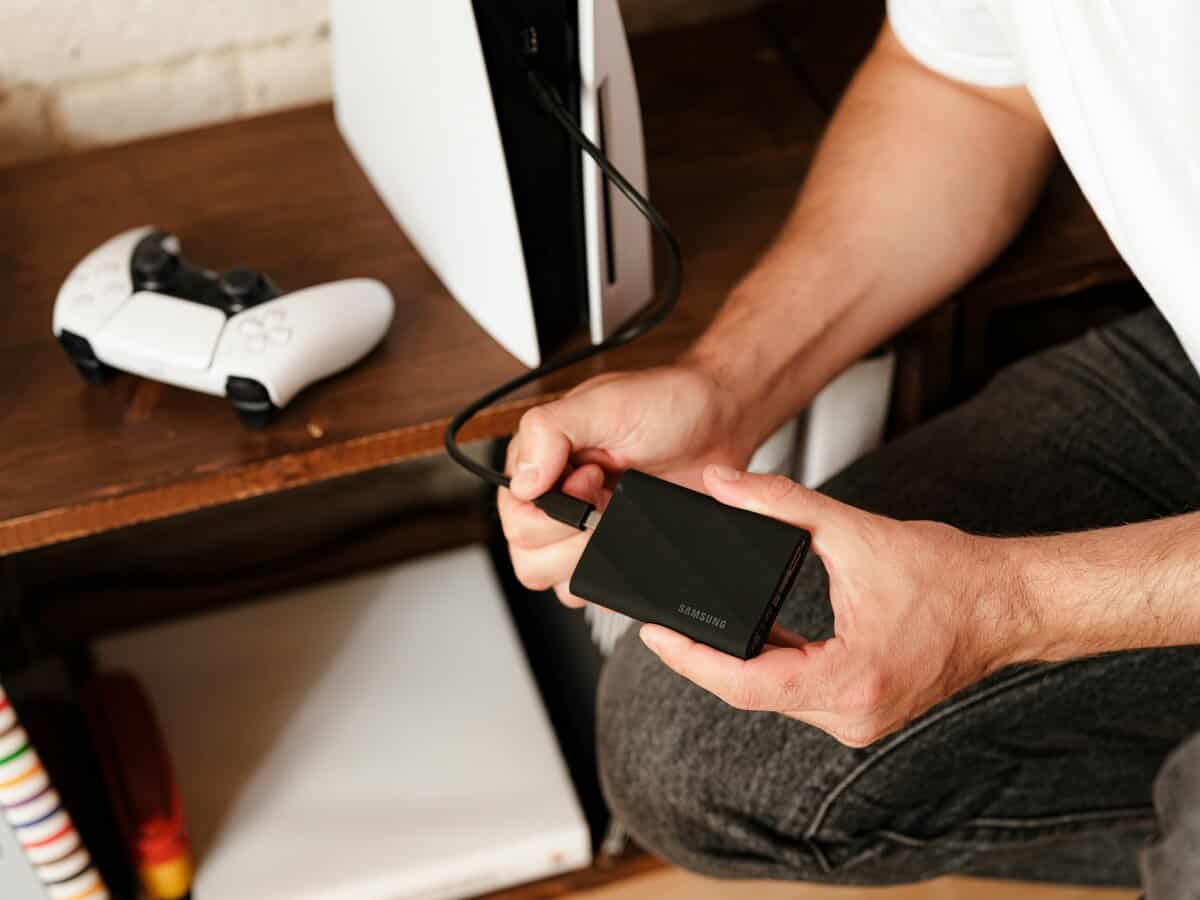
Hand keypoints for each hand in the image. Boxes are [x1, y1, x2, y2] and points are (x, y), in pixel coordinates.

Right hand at [498, 363, 749, 605]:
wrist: (720, 419)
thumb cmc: (665, 403)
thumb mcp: (602, 403)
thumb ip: (549, 432)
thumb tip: (523, 483)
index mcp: (539, 465)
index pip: (515, 519)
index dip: (551, 511)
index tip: (590, 478)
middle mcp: (557, 501)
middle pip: (530, 560)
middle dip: (574, 536)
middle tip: (607, 495)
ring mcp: (588, 531)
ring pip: (562, 583)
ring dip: (595, 557)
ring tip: (622, 515)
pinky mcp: (618, 550)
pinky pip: (603, 587)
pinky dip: (620, 572)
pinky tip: (636, 535)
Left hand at [640, 466, 1032, 746]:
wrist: (1008, 603)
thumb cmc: (953, 577)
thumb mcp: (856, 532)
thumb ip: (782, 503)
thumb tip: (724, 484)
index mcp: (849, 679)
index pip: (743, 684)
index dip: (689, 659)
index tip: (653, 633)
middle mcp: (852, 714)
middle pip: (751, 693)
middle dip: (703, 658)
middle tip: (662, 622)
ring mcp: (858, 719)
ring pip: (773, 697)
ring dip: (736, 663)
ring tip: (694, 627)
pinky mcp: (863, 709)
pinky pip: (798, 693)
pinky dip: (771, 664)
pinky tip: (754, 636)